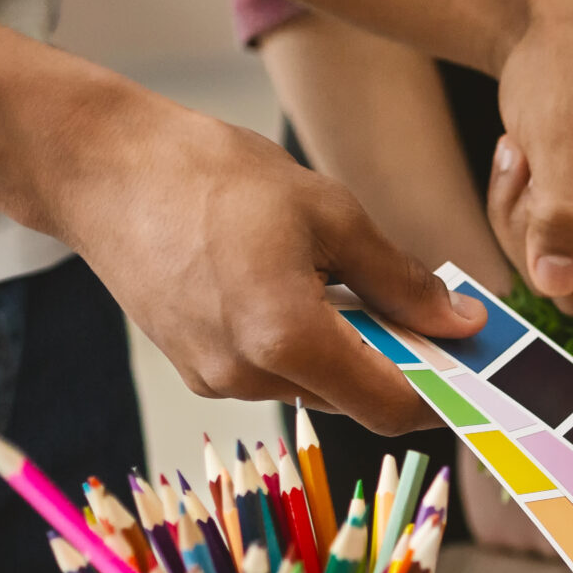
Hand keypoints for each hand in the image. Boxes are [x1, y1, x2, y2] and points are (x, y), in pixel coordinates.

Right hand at [58, 93, 485, 434]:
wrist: (101, 166)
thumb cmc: (212, 175)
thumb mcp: (331, 213)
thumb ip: (402, 281)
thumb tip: (459, 323)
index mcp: (287, 338)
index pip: (391, 407)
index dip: (441, 395)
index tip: (471, 367)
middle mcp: (248, 375)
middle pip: (357, 402)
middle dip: (399, 367)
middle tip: (428, 317)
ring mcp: (216, 378)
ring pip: (317, 388)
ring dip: (351, 354)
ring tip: (353, 289)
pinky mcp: (195, 368)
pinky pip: (275, 372)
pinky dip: (306, 345)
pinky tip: (302, 292)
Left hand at [484, 0, 572, 420]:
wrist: (557, 34)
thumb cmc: (568, 65)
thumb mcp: (556, 125)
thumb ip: (560, 207)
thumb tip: (556, 286)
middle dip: (540, 237)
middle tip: (524, 164)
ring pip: (557, 277)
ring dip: (521, 221)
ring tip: (525, 155)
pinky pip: (542, 258)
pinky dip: (518, 214)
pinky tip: (525, 164)